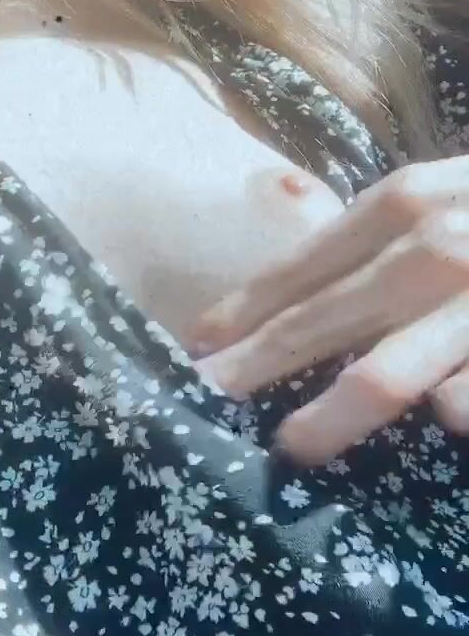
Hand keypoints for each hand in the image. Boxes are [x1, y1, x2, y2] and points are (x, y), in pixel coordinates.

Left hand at [189, 157, 468, 464]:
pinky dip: (448, 419)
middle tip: (207, 401)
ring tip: (291, 445)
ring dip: (331, 415)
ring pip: (388, 372)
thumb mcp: (437, 190)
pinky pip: (463, 398)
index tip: (193, 347)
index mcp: (402, 204)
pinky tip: (429, 437)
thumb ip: (374, 223)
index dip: (243, 309)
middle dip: (257, 366)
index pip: (302, 266)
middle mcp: (432, 248)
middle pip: (324, 321)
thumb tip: (285, 236)